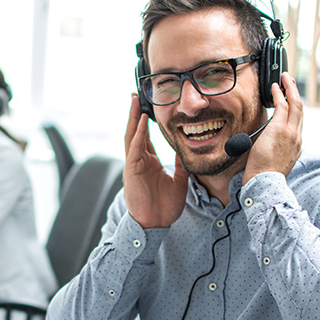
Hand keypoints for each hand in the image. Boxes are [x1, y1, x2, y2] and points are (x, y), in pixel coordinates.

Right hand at [124, 94, 188, 228]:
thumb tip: (187, 153)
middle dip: (135, 113)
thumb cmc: (164, 207)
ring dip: (133, 117)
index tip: (149, 106)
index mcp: (148, 163)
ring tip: (135, 100)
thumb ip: (181, 166)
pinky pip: (135, 148)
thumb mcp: (179, 181)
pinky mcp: (132, 170)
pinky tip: (141, 120)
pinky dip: (138, 133)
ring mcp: (134, 164)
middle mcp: (139, 161)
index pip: (146, 137)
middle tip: (137, 95)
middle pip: (135, 131)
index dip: (146, 121)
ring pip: (132, 135)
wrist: (155, 224)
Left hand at [243, 72, 302, 184]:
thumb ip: (276, 148)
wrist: (265, 182)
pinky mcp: (279, 129)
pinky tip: (274, 88)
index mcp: (296, 145)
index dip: (295, 108)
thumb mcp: (276, 160)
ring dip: (290, 89)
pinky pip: (282, 107)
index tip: (291, 99)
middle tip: (290, 81)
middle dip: (296, 93)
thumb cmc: (265, 175)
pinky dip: (279, 95)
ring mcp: (290, 132)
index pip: (298, 122)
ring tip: (284, 78)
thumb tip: (267, 142)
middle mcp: (297, 137)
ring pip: (295, 104)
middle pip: (301, 109)